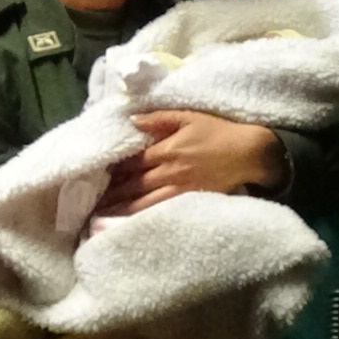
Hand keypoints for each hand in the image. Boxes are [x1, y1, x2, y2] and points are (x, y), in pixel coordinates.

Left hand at [94, 111, 285, 216]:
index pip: (133, 161)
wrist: (247, 153)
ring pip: (143, 201)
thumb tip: (132, 119)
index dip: (114, 169)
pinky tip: (130, 221)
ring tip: (102, 216)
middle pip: (133, 184)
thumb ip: (159, 118)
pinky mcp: (188, 200)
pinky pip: (160, 210)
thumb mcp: (189, 117)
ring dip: (121, 208)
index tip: (97, 174)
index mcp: (167, 149)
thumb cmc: (218, 132)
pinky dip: (142, 216)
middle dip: (112, 193)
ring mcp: (179, 189)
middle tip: (92, 201)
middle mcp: (169, 171)